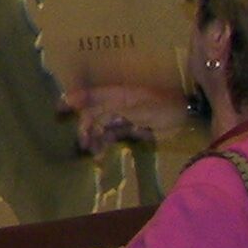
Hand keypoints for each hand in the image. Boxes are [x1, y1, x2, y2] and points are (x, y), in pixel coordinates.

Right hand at [69, 81, 193, 152]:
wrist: (189, 114)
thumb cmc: (162, 105)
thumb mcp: (133, 103)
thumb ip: (105, 103)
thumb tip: (79, 100)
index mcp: (117, 92)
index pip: (90, 94)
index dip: (74, 99)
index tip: (58, 109)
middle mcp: (119, 102)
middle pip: (95, 114)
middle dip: (86, 128)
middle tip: (82, 144)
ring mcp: (127, 115)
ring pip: (103, 126)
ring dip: (96, 139)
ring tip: (93, 153)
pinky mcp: (135, 127)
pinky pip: (115, 135)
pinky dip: (108, 143)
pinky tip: (102, 155)